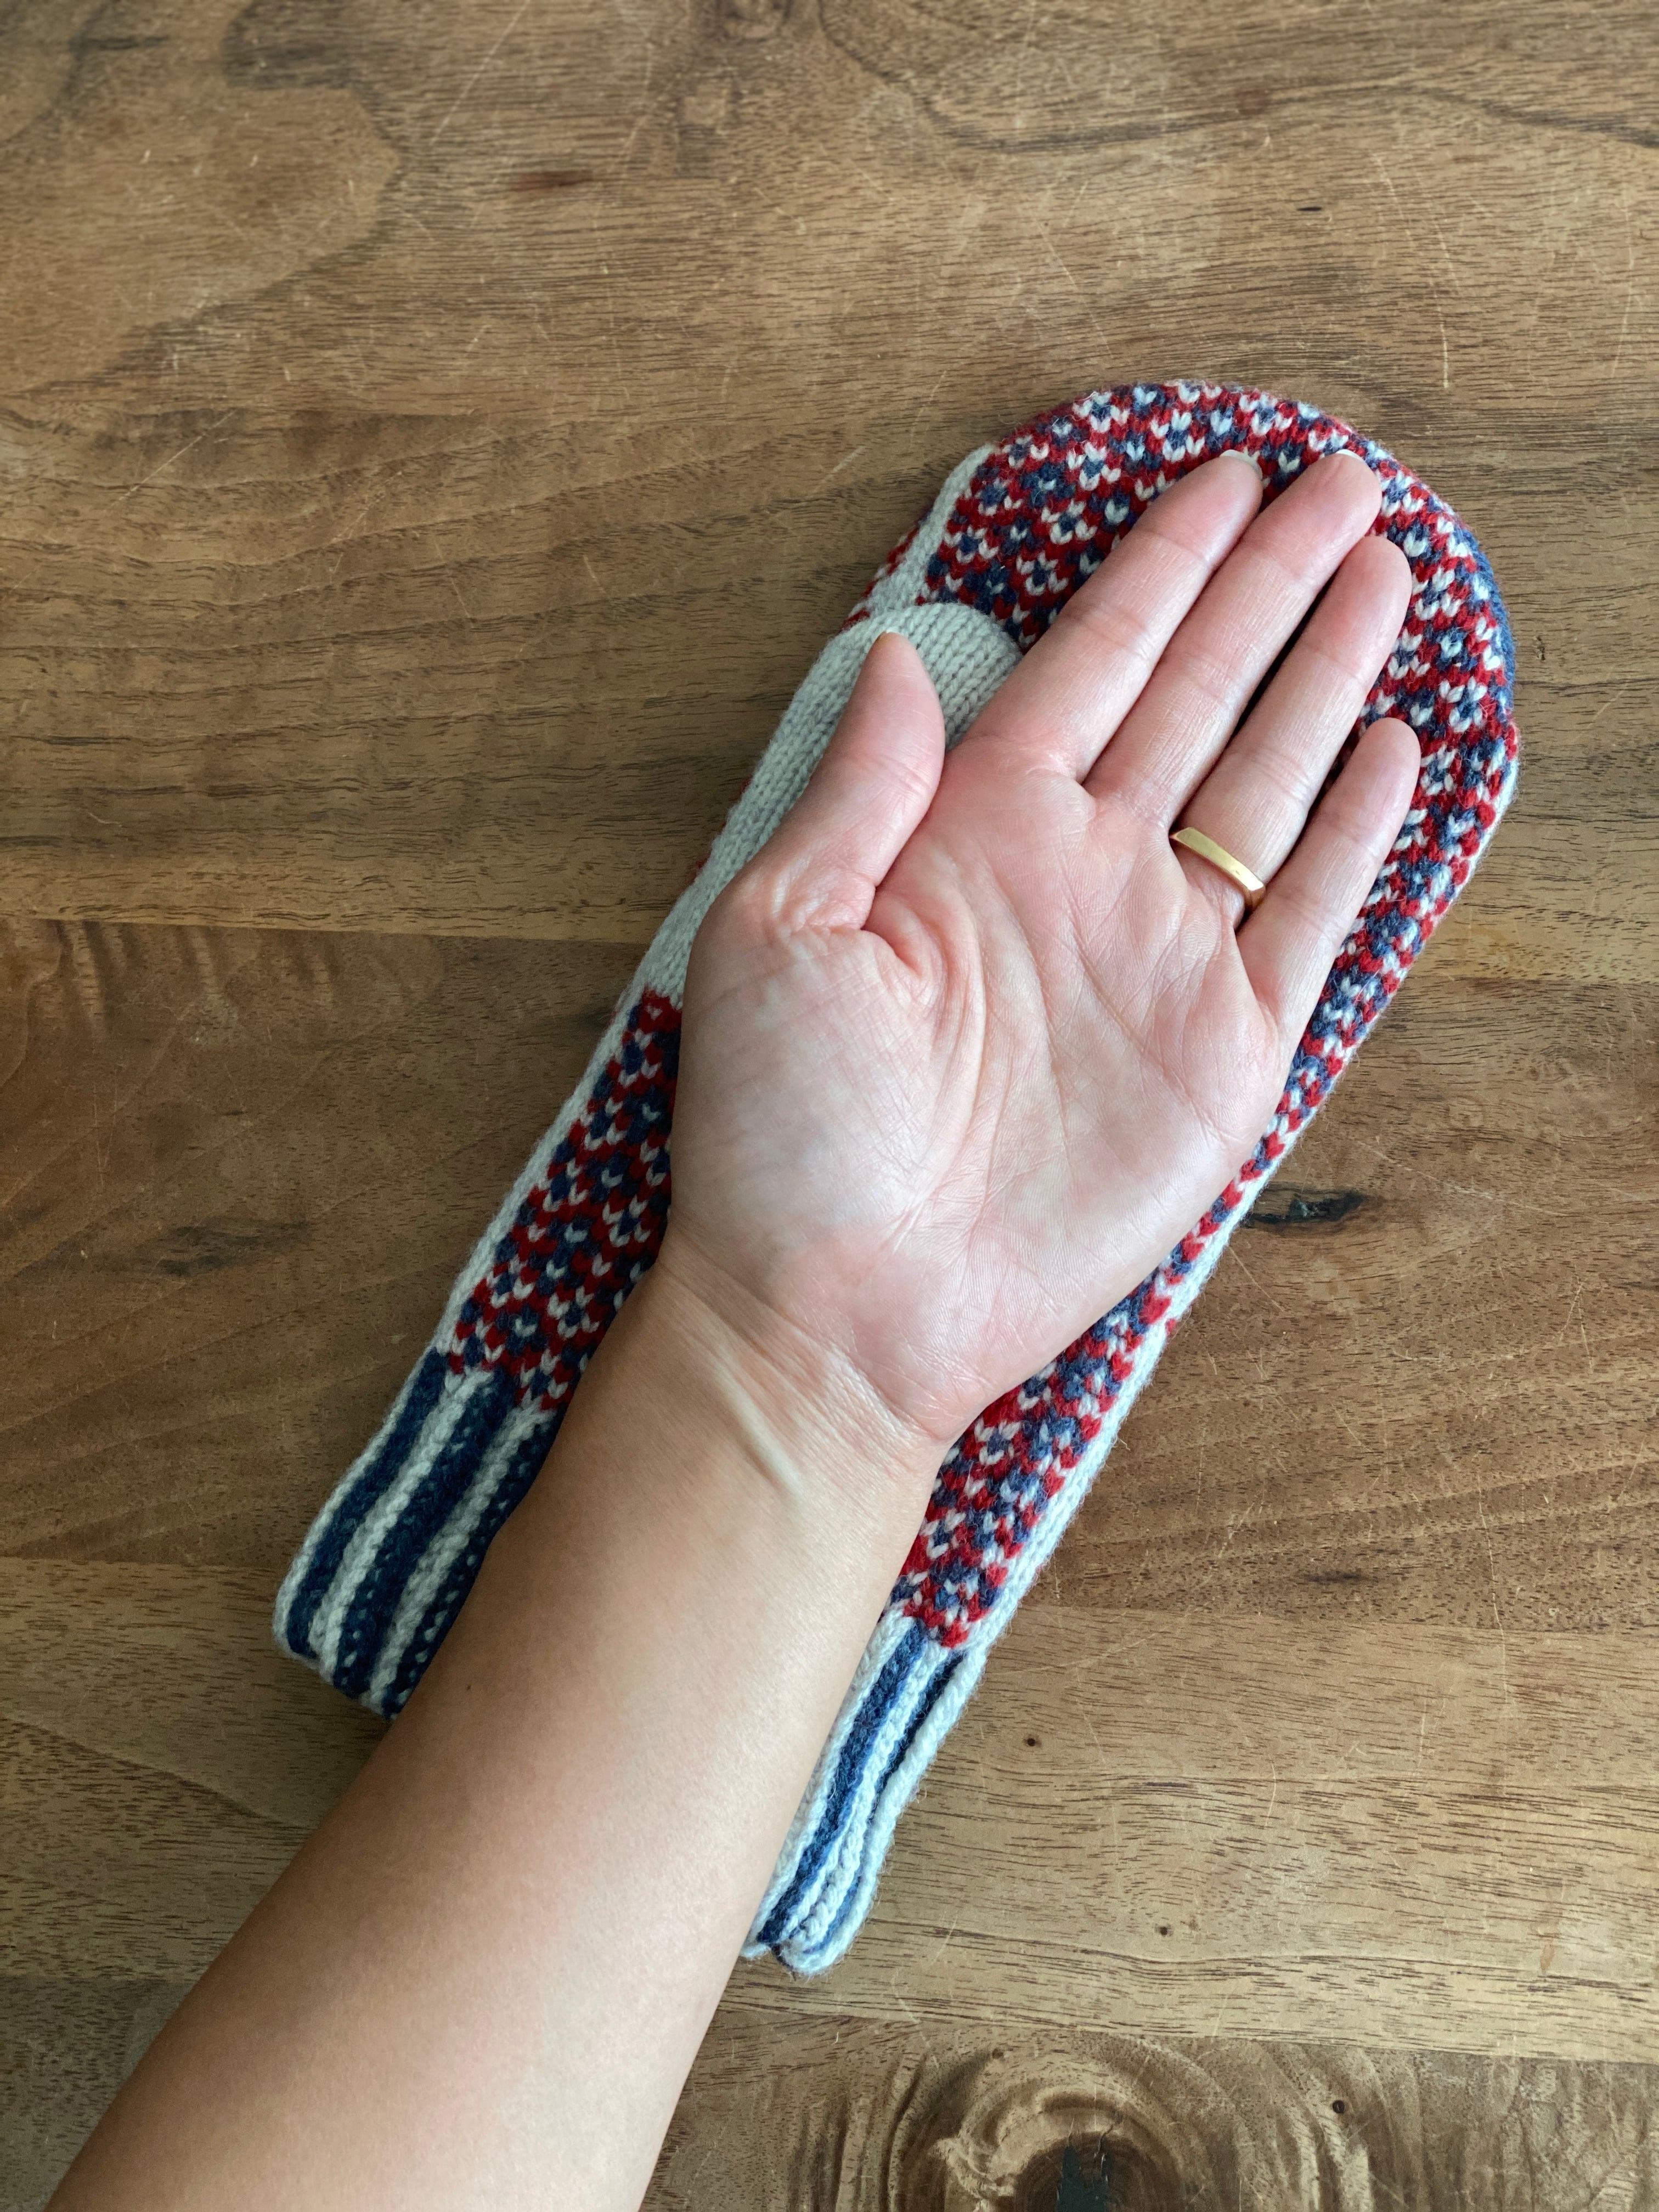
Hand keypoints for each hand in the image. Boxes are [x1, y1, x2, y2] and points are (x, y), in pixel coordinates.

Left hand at [664, 449, 1417, 1457]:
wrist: (841, 1307)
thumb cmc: (782, 1131)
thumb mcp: (776, 928)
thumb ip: (859, 787)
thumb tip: (893, 651)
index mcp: (974, 829)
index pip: (1093, 659)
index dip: (1163, 564)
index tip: (1222, 475)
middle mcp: (1080, 872)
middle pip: (1203, 689)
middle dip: (1271, 584)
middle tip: (1345, 481)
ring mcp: (1159, 957)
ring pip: (1269, 781)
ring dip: (1326, 675)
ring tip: (1382, 576)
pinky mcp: (1224, 1054)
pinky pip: (1310, 921)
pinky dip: (1358, 839)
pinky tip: (1392, 753)